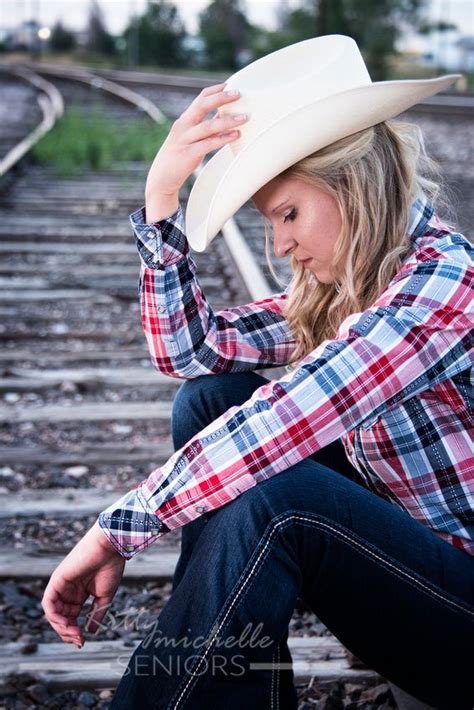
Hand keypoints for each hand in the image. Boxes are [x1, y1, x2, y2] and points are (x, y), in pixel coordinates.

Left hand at [41, 521, 125, 647]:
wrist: (111, 548)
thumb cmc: (111, 567)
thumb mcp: (105, 596)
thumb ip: (96, 614)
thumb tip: (90, 632)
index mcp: (78, 594)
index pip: (70, 618)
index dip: (74, 632)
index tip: (83, 641)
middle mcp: (67, 591)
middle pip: (60, 618)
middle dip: (67, 633)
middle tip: (79, 641)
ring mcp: (61, 585)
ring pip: (52, 613)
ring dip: (61, 627)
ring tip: (75, 634)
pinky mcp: (56, 580)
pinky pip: (48, 603)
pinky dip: (54, 616)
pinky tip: (66, 624)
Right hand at [145, 82, 247, 198]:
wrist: (162, 178)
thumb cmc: (180, 157)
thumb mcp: (191, 138)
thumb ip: (206, 128)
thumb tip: (223, 116)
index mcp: (184, 120)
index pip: (200, 99)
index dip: (215, 91)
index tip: (230, 85)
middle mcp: (183, 126)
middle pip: (202, 106)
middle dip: (221, 98)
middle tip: (239, 94)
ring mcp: (185, 140)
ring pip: (208, 126)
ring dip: (227, 120)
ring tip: (245, 117)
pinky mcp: (188, 154)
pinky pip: (208, 144)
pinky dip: (223, 139)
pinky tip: (236, 135)